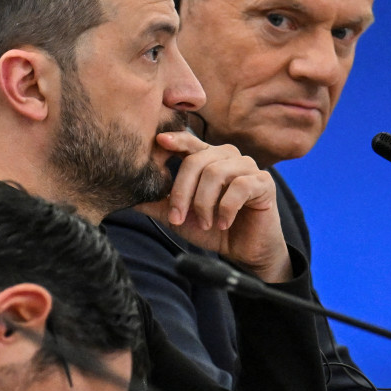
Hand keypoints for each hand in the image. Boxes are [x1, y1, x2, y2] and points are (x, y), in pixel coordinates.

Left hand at [136, 131, 290, 281]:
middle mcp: (227, 157)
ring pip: (216, 173)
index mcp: (207, 159)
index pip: (189, 143)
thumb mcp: (178, 217)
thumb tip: (127, 196)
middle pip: (196, 161)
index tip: (158, 142)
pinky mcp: (263, 182)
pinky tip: (223, 222)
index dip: (175, 140)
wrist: (244, 251)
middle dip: (182, 192)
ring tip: (205, 223)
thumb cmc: (212, 228)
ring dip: (204, 203)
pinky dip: (226, 208)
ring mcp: (247, 167)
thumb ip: (156, 204)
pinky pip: (240, 186)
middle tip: (178, 218)